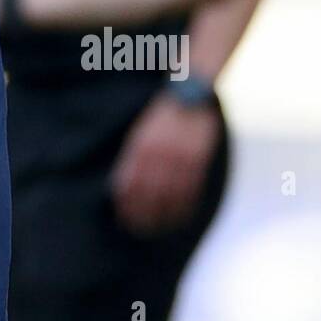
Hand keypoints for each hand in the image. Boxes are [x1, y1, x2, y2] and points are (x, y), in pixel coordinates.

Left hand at [110, 91, 220, 235]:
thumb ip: (135, 155)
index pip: (130, 180)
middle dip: (141, 213)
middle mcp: (160, 152)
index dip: (126, 201)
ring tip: (155, 229)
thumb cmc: (161, 114)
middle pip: (148, 191)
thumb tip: (122, 184)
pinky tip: (179, 217)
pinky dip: (184, 206)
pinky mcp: (199, 159)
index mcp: (142, 144)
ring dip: (162, 215)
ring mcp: (181, 156)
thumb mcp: (142, 131)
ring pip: (170, 194)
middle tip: (135, 228)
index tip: (122, 216)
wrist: (189, 92)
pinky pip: (191, 188)